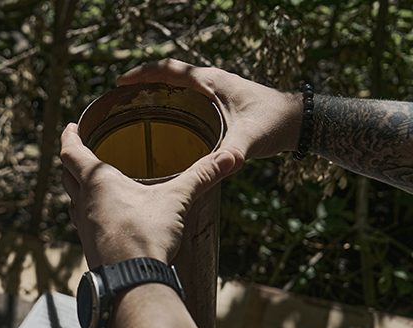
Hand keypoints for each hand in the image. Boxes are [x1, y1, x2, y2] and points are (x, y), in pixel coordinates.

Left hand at [60, 123, 234, 267]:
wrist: (130, 282)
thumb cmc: (145, 236)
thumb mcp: (177, 200)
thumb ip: (203, 175)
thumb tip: (232, 156)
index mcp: (97, 181)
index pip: (71, 152)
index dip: (69, 136)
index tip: (71, 127)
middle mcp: (84, 202)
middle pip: (67, 174)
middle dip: (73, 159)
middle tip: (82, 149)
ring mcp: (84, 226)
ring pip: (74, 200)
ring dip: (78, 188)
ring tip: (93, 182)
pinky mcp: (90, 246)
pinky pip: (84, 222)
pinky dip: (90, 211)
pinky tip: (106, 216)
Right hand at [117, 58, 300, 171]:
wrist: (297, 121)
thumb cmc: (274, 124)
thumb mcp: (249, 140)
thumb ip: (232, 153)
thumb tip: (219, 168)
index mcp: (211, 82)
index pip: (169, 70)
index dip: (143, 74)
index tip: (121, 83)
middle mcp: (210, 80)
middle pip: (168, 72)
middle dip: (143, 80)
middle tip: (120, 96)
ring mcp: (215, 87)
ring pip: (177, 81)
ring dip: (155, 88)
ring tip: (134, 105)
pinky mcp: (218, 98)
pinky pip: (185, 92)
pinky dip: (168, 97)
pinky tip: (161, 117)